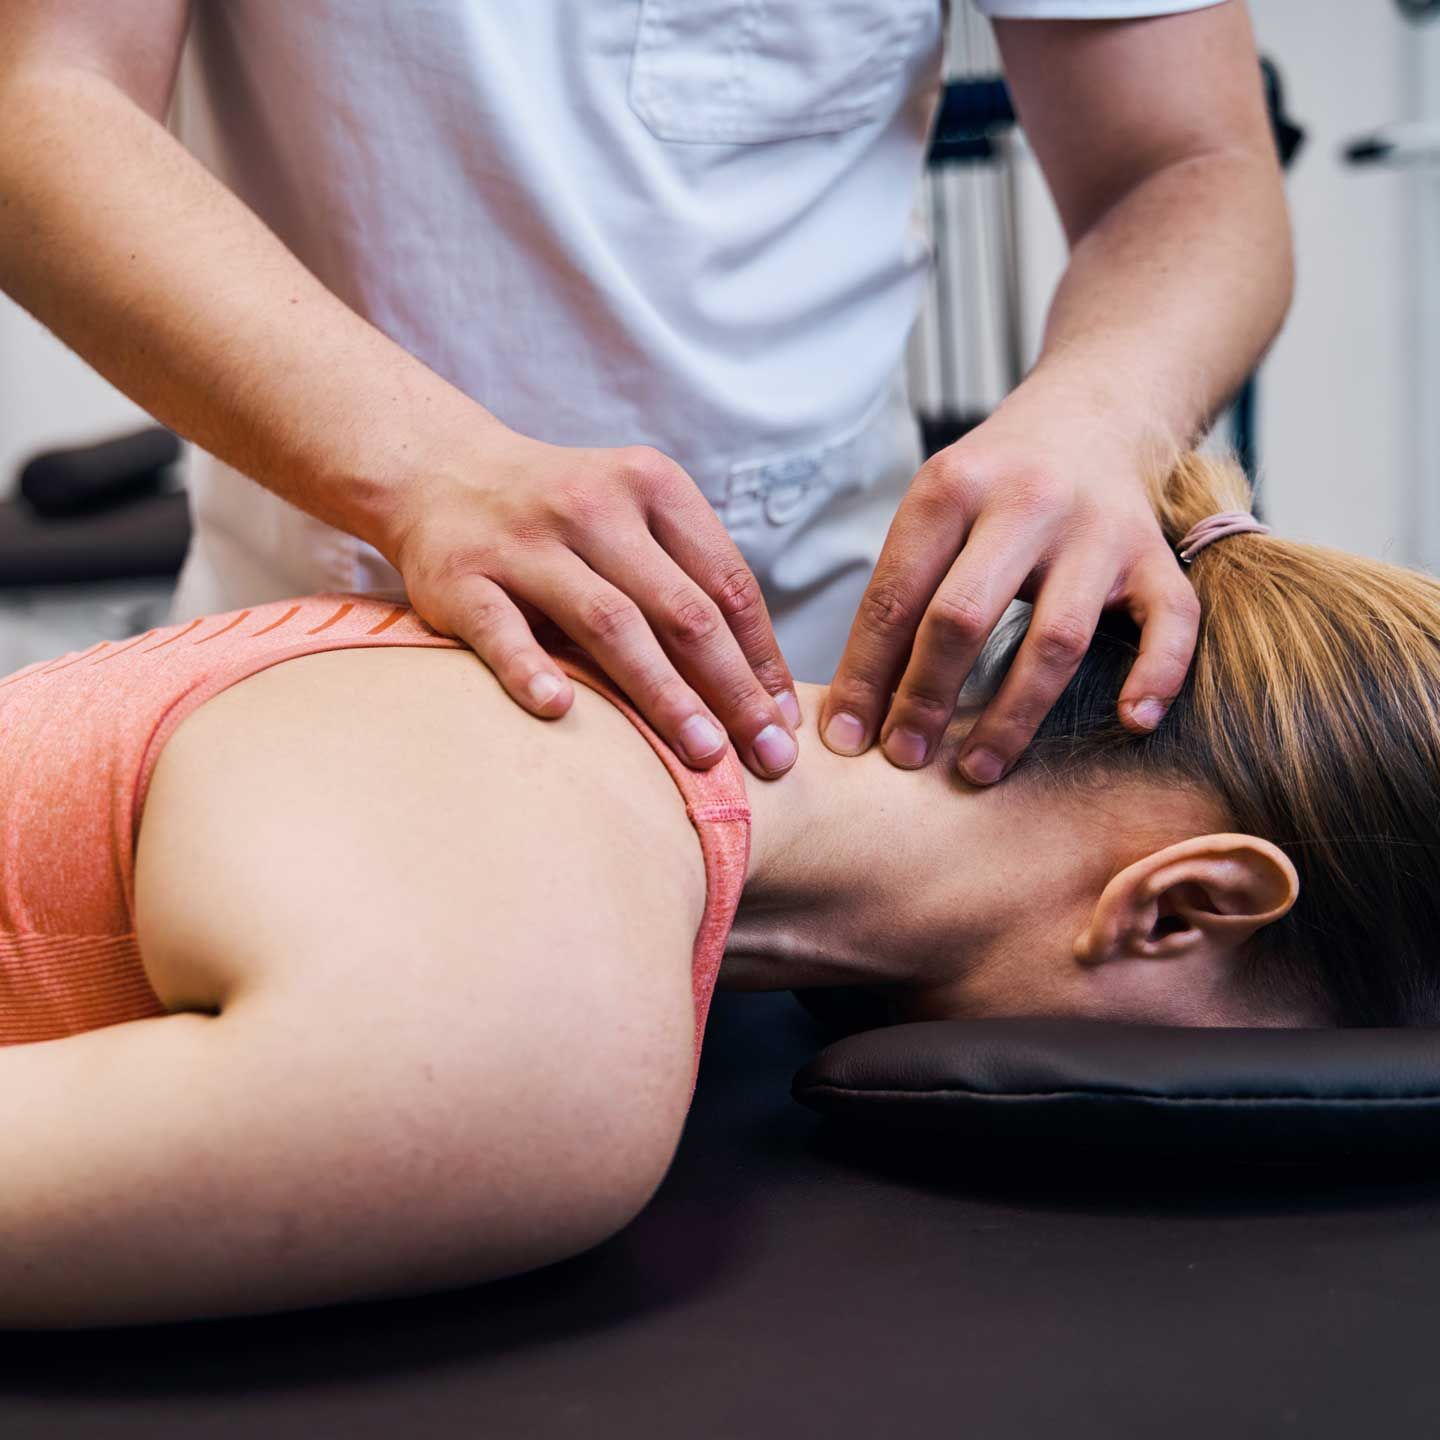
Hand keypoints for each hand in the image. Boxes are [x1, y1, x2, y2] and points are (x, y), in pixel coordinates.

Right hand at [388, 424, 801, 778]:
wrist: (442, 474)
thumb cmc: (562, 519)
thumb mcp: (634, 519)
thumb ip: (689, 583)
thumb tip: (765, 691)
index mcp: (653, 486)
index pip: (727, 581)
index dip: (762, 656)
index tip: (784, 721)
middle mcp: (595, 505)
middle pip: (683, 610)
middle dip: (733, 690)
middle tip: (768, 757)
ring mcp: (526, 541)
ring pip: (610, 622)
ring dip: (662, 693)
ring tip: (702, 753)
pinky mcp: (462, 576)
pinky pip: (502, 629)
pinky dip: (530, 668)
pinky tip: (559, 710)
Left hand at [820, 389, 1199, 782]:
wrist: (1092, 414)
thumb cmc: (994, 484)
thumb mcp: (934, 509)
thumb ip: (901, 590)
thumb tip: (857, 706)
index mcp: (951, 486)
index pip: (896, 595)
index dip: (866, 673)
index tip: (845, 738)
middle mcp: (1026, 502)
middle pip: (963, 616)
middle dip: (925, 697)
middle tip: (903, 757)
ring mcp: (1098, 529)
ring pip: (1056, 638)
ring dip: (1013, 716)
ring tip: (977, 769)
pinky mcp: (1156, 554)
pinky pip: (1170, 623)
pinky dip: (1157, 675)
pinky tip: (1131, 722)